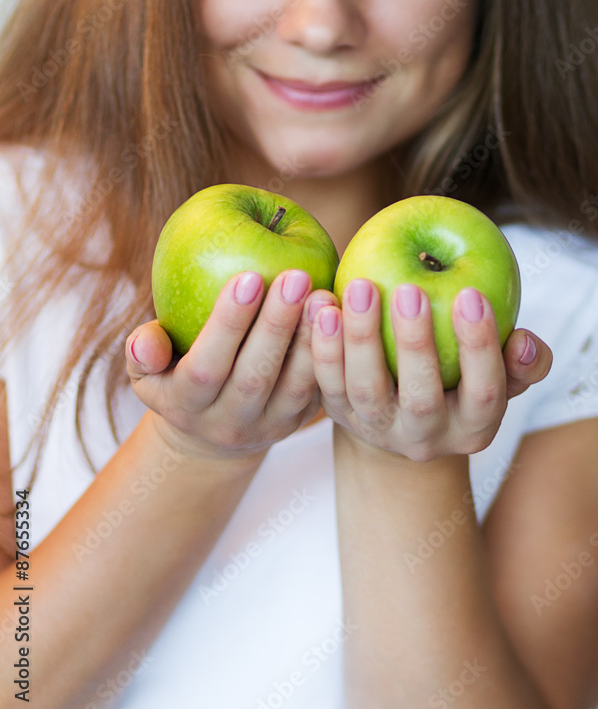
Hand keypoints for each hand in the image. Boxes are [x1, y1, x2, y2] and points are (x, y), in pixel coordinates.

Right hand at [125, 269, 335, 462]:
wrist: (212, 432)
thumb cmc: (176, 377)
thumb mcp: (148, 372)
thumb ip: (144, 351)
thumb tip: (147, 342)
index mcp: (186, 406)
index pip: (206, 367)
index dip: (228, 324)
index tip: (249, 275)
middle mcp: (229, 423)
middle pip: (255, 376)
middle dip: (276, 325)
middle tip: (296, 276)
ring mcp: (269, 426)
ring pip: (295, 386)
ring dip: (312, 340)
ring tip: (325, 295)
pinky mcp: (300, 421)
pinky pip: (320, 389)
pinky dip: (333, 354)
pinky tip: (341, 314)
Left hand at [311, 279, 552, 461]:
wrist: (405, 414)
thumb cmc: (464, 376)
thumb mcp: (501, 373)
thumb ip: (521, 359)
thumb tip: (524, 340)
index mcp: (474, 427)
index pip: (485, 391)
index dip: (480, 346)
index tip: (472, 294)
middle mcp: (425, 437)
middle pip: (420, 397)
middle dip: (416, 344)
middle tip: (410, 290)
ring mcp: (377, 429)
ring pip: (365, 389)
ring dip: (360, 338)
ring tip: (359, 287)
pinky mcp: (338, 414)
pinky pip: (325, 380)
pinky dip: (320, 343)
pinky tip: (322, 303)